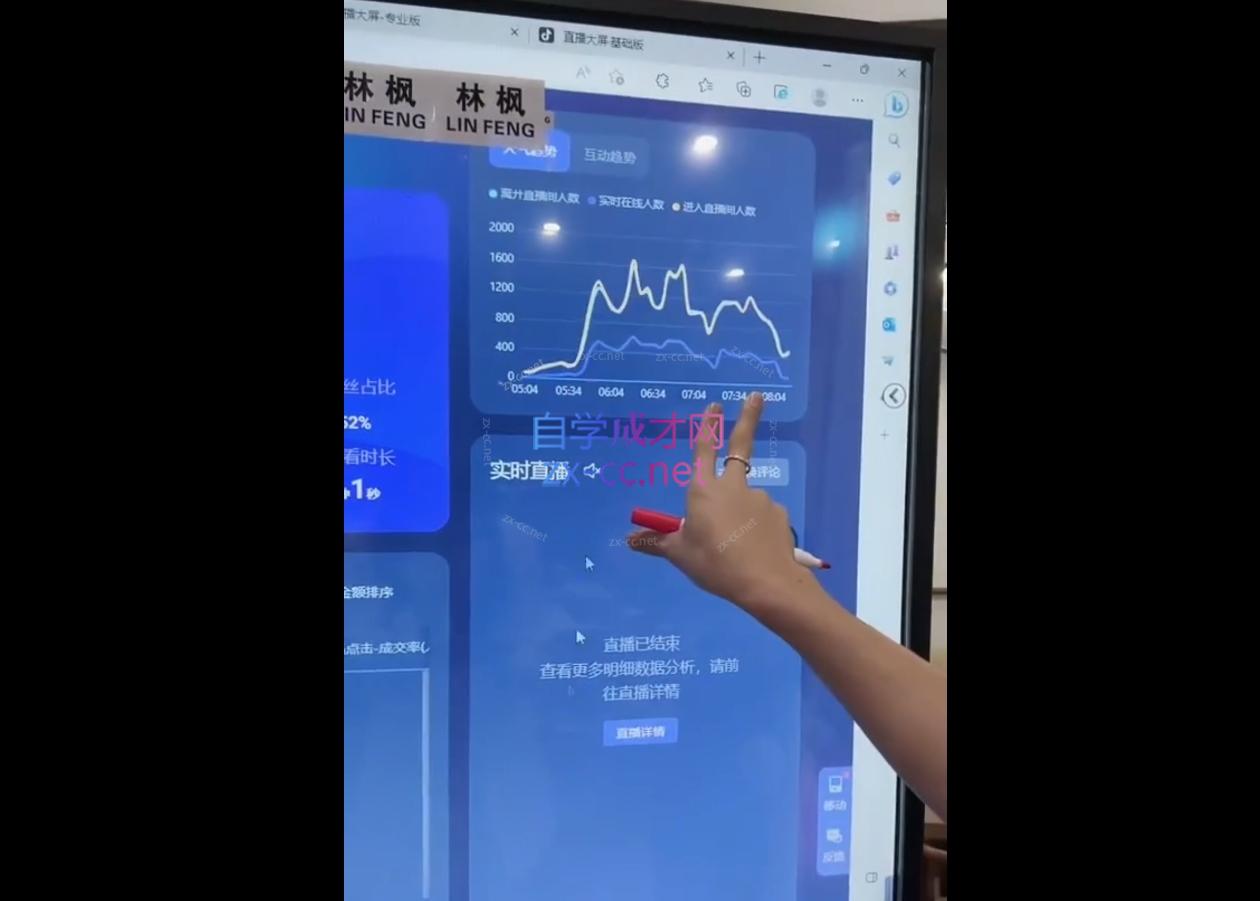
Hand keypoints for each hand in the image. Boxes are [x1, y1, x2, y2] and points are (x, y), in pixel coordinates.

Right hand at [627, 394, 801, 610]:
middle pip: (740, 446)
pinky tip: (753, 548)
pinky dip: (756, 526)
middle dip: (747, 418)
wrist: (766, 583)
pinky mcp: (779, 514)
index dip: (707, 426)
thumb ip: (657, 543)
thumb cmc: (715, 564)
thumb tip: (629, 540)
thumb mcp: (680, 555)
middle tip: (756, 396)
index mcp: (703, 491)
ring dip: (741, 510)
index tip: (714, 405)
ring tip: (736, 546)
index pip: (703, 450)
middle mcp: (733, 486)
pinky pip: (762, 516)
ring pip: (746, 497)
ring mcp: (760, 498)